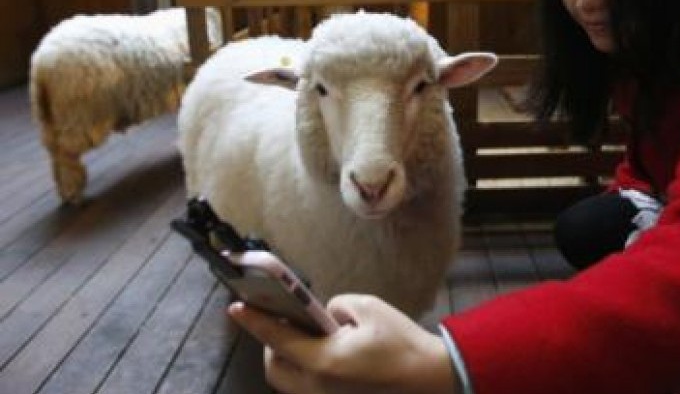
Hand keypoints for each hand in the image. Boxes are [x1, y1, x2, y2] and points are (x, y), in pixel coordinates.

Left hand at [228, 294, 456, 393]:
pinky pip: (310, 388)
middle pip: (276, 368)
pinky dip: (307, 370)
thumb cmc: (401, 342)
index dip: (254, 321)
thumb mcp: (368, 308)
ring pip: (291, 382)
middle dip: (271, 344)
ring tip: (302, 337)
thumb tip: (325, 315)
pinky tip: (323, 353)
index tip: (236, 308)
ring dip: (288, 359)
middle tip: (281, 321)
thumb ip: (336, 306)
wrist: (430, 378)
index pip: (277, 339)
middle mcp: (319, 387)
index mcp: (324, 361)